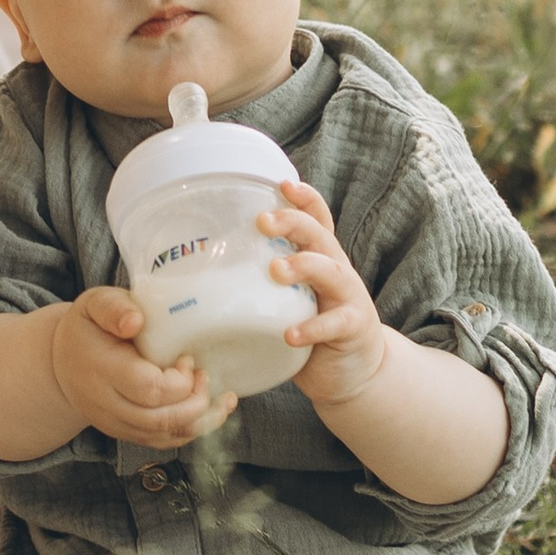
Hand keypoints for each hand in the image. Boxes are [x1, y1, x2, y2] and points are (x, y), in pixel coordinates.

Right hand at [50, 289, 235, 447]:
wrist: (62, 363)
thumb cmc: (87, 329)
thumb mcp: (94, 304)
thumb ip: (114, 307)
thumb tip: (136, 322)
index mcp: (102, 370)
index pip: (147, 390)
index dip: (177, 381)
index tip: (186, 358)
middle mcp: (107, 405)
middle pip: (160, 420)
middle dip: (195, 402)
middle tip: (205, 375)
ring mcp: (117, 424)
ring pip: (165, 436)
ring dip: (202, 421)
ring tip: (221, 398)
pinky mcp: (128, 433)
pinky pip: (164, 442)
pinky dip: (192, 431)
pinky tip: (209, 411)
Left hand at [262, 183, 390, 406]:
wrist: (355, 371)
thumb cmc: (312, 330)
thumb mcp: (290, 301)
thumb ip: (262, 286)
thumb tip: (201, 279)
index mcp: (320, 259)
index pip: (317, 219)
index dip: (304, 199)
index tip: (282, 183)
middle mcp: (337, 270)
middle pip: (320, 236)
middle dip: (293, 222)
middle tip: (263, 222)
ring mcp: (349, 298)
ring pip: (332, 271)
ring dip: (304, 265)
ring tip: (276, 270)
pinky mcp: (354, 328)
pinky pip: (335, 323)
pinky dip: (312, 327)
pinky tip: (290, 334)